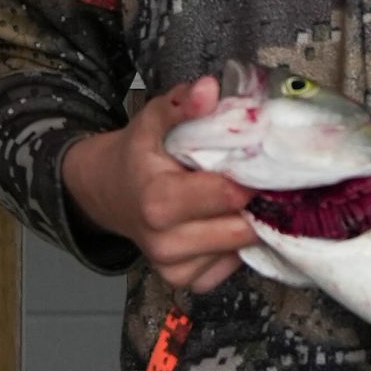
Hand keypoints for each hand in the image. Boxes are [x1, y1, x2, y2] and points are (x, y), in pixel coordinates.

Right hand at [61, 77, 254, 294]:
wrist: (108, 193)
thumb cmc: (138, 155)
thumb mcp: (153, 120)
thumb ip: (182, 105)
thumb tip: (209, 89)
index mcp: (158, 201)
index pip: (228, 196)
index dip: (252, 176)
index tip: (262, 161)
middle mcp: (164, 241)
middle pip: (240, 229)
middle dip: (256, 204)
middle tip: (259, 180)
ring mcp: (173, 267)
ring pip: (239, 251)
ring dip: (245, 225)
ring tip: (236, 199)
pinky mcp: (183, 282)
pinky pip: (228, 270)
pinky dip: (233, 248)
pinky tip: (221, 223)